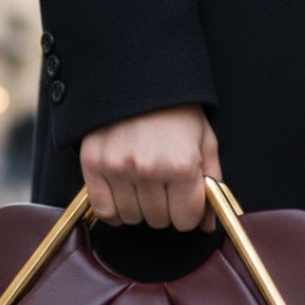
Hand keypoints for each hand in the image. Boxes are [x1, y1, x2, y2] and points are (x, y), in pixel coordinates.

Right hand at [80, 105, 222, 231]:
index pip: (186, 220)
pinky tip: (123, 194)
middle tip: (163, 185)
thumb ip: (211, 185)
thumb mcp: (205, 141)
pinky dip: (115, 210)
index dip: (188, 212)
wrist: (138, 78)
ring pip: (132, 218)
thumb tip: (207, 225)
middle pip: (159, 221)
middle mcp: (149, 169)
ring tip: (143, 183)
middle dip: (165, 209)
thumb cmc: (177, 111)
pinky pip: (105, 210)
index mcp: (182, 164)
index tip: (184, 199)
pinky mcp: (93, 164)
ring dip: (139, 208)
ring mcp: (118, 167)